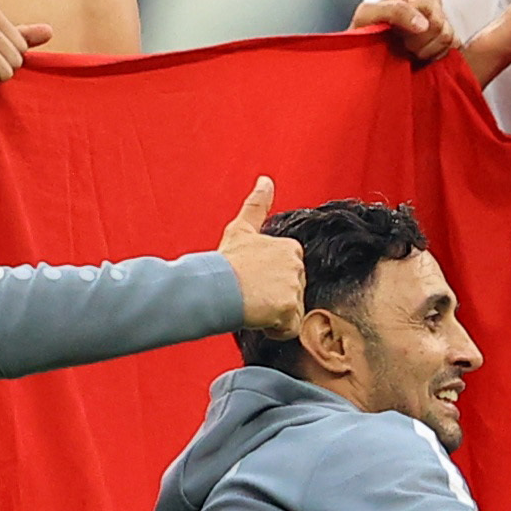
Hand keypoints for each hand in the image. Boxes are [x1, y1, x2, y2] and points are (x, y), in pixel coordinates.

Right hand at [220, 176, 305, 333]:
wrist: (213, 286)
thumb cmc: (224, 261)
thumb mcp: (241, 229)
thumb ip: (257, 204)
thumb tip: (265, 180)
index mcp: (291, 248)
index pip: (289, 277)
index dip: (269, 283)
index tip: (250, 280)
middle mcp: (297, 265)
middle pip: (292, 295)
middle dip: (273, 300)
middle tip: (249, 294)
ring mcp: (294, 287)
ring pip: (291, 313)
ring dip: (272, 315)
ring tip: (252, 304)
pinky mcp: (290, 308)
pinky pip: (289, 329)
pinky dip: (274, 329)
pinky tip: (257, 317)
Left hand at [350, 0, 457, 65]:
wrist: (370, 52)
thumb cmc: (366, 31)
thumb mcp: (367, 15)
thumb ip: (393, 10)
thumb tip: (422, 23)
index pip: (425, 4)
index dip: (412, 23)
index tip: (398, 33)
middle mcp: (431, 0)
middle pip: (437, 22)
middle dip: (418, 39)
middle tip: (403, 44)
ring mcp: (443, 19)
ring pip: (446, 36)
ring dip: (426, 50)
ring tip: (411, 51)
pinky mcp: (450, 38)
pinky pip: (454, 46)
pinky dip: (437, 55)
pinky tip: (423, 56)